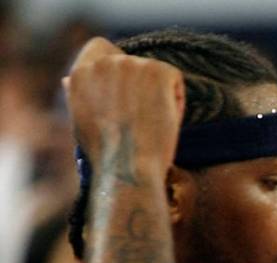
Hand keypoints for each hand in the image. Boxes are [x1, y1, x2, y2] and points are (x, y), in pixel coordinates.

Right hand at [63, 36, 184, 182]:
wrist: (128, 167)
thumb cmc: (107, 154)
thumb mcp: (81, 122)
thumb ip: (79, 96)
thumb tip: (69, 79)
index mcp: (80, 73)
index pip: (101, 49)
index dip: (118, 70)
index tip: (126, 94)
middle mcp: (104, 63)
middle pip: (133, 62)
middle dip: (141, 87)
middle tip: (141, 119)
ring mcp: (131, 64)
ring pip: (155, 75)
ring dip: (158, 97)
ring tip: (150, 126)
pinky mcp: (158, 71)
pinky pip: (174, 83)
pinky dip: (175, 102)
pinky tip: (164, 123)